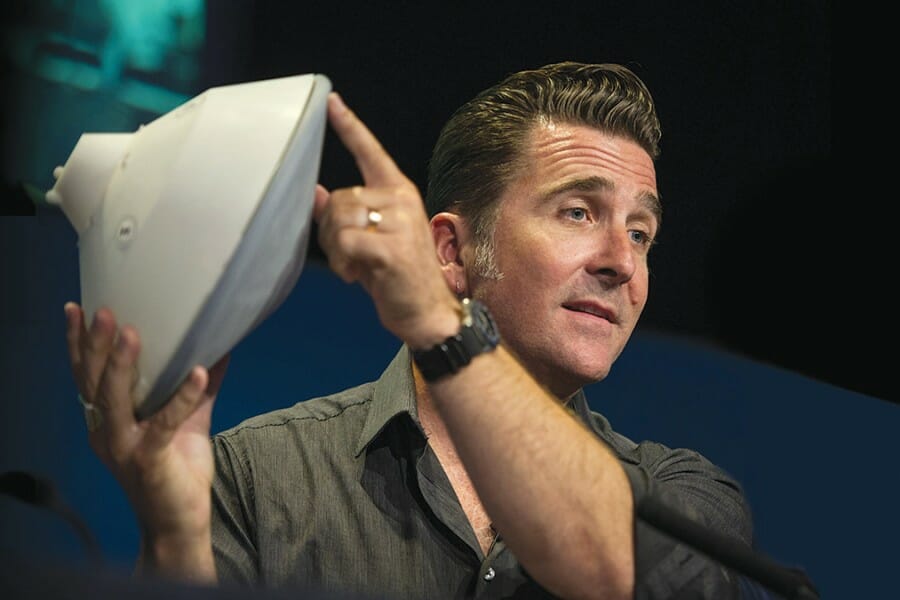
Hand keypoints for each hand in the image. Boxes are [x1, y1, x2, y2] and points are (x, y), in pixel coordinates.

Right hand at [64, 302, 227, 570]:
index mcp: (107, 421)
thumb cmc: (178, 472)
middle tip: (102, 310)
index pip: (87, 376)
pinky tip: (200, 372)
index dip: (79, 344)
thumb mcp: (189, 422)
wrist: (178, 525)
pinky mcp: (150, 460)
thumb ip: (199, 390)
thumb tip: (220, 350)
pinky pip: (165, 423)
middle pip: (94, 382)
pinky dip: (183, 396)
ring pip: (114, 399)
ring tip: (131, 332)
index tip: (77, 308)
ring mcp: (125, 447)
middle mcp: (107, 432)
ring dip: (122, 364)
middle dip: (96, 344)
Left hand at [313, 92, 458, 347]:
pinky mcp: (391, 247)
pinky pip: (346, 242)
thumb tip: (314, 193)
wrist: (429, 313)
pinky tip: (356, 276)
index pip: (370, 152)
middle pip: (339, 196)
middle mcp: (402, 200)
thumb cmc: (398, 277)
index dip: (349, 126)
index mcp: (399, 193)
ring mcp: (399, 222)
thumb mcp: (369, 241)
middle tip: (343, 255)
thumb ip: (345, 216)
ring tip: (352, 266)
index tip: (330, 101)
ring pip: (339, 218)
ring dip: (335, 248)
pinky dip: (342, 263)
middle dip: (329, 228)